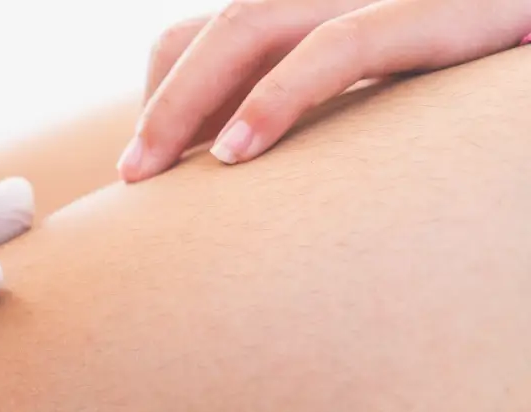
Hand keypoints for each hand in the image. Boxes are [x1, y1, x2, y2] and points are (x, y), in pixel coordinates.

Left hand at [119, 0, 530, 181]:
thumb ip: (340, 119)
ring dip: (189, 99)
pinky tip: (240, 152)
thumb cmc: (503, 97)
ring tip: (154, 173)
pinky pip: (351, 40)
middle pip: (224, 22)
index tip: (149, 166)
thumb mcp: (407, 107)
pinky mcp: (461, 12)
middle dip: (164, 101)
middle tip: (131, 180)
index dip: (175, 87)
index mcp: (349, 6)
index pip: (224, 25)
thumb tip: (255, 178)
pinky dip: (283, 92)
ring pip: (257, 19)